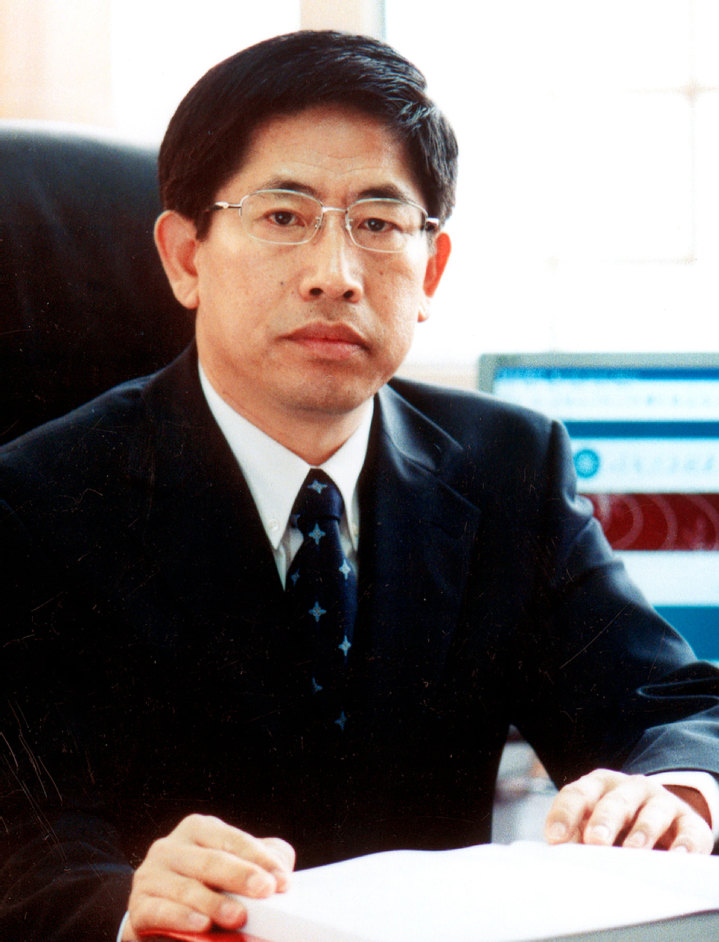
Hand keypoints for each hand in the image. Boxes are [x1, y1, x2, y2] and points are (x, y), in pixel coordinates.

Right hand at [122, 814, 294, 939]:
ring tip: (239, 917)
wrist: (160, 916)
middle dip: (241, 876)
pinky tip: (202, 926)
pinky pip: (160, 911)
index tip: (282, 881)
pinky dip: (182, 918)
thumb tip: (281, 870)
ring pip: (187, 888)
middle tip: (266, 891)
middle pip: (210, 861)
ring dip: (215, 904)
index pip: (232, 840)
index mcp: (198, 829)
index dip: (260, 859)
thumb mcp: (234, 867)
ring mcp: (150, 875)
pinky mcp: (139, 906)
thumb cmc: (207, 887)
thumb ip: (260, 860)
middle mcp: (171, 847)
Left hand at [544, 769, 712, 853]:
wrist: (660, 817)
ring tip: (633, 849)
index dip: (565, 814)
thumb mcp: (593, 826)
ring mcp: (660, 802)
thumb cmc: (616, 826)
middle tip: (595, 840)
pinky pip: (689, 831)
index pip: (577, 794)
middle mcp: (629, 788)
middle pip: (615, 801)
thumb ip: (577, 838)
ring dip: (643, 830)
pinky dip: (684, 843)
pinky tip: (677, 856)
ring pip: (653, 811)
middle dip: (604, 820)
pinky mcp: (689, 822)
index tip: (555, 837)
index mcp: (598, 786)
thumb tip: (561, 858)